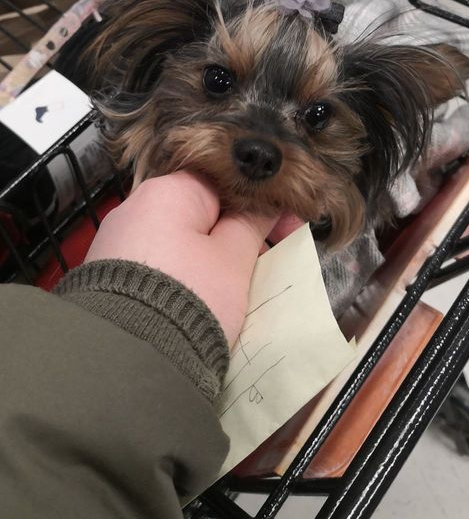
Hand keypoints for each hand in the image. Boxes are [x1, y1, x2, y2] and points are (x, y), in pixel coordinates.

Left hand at [85, 172, 282, 347]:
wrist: (126, 360)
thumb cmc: (190, 297)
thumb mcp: (233, 260)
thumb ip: (251, 225)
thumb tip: (263, 206)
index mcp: (166, 192)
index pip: (224, 185)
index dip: (261, 208)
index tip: (288, 233)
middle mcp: (134, 209)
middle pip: (198, 215)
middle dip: (232, 239)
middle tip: (264, 268)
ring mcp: (115, 245)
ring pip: (177, 245)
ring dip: (206, 263)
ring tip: (232, 294)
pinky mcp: (104, 279)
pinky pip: (156, 269)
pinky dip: (179, 281)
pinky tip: (195, 305)